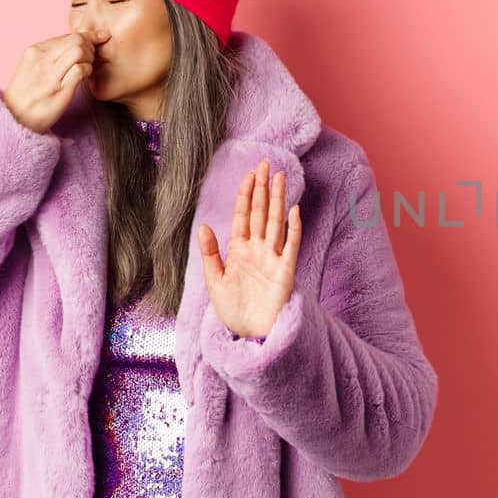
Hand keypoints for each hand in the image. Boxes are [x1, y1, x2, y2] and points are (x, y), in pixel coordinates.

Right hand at [1, 30, 109, 133]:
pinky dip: (88, 70)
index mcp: (34, 50)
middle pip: (77, 40)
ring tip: (87, 68)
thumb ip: (50, 54)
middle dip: (91, 47)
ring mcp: (50, 74)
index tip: (100, 38)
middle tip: (91, 58)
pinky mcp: (59, 89)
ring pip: (79, 51)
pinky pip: (80, 70)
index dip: (88, 37)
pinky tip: (85, 77)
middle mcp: (41, 59)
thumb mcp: (31, 67)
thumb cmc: (27, 92)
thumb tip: (77, 42)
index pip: (69, 36)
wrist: (14, 117)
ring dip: (90, 58)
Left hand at [197, 159, 302, 339]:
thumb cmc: (234, 311)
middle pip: (261, 213)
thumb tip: (203, 226)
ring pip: (275, 222)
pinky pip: (290, 246)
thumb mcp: (215, 282)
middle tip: (265, 163)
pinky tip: (293, 211)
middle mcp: (258, 250)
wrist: (250, 334)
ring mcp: (273, 259)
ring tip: (280, 177)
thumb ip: (210, 254)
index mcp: (240, 251)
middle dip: (263, 188)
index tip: (249, 174)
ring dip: (277, 200)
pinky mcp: (285, 272)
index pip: (244, 216)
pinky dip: (293, 229)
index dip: (246, 194)